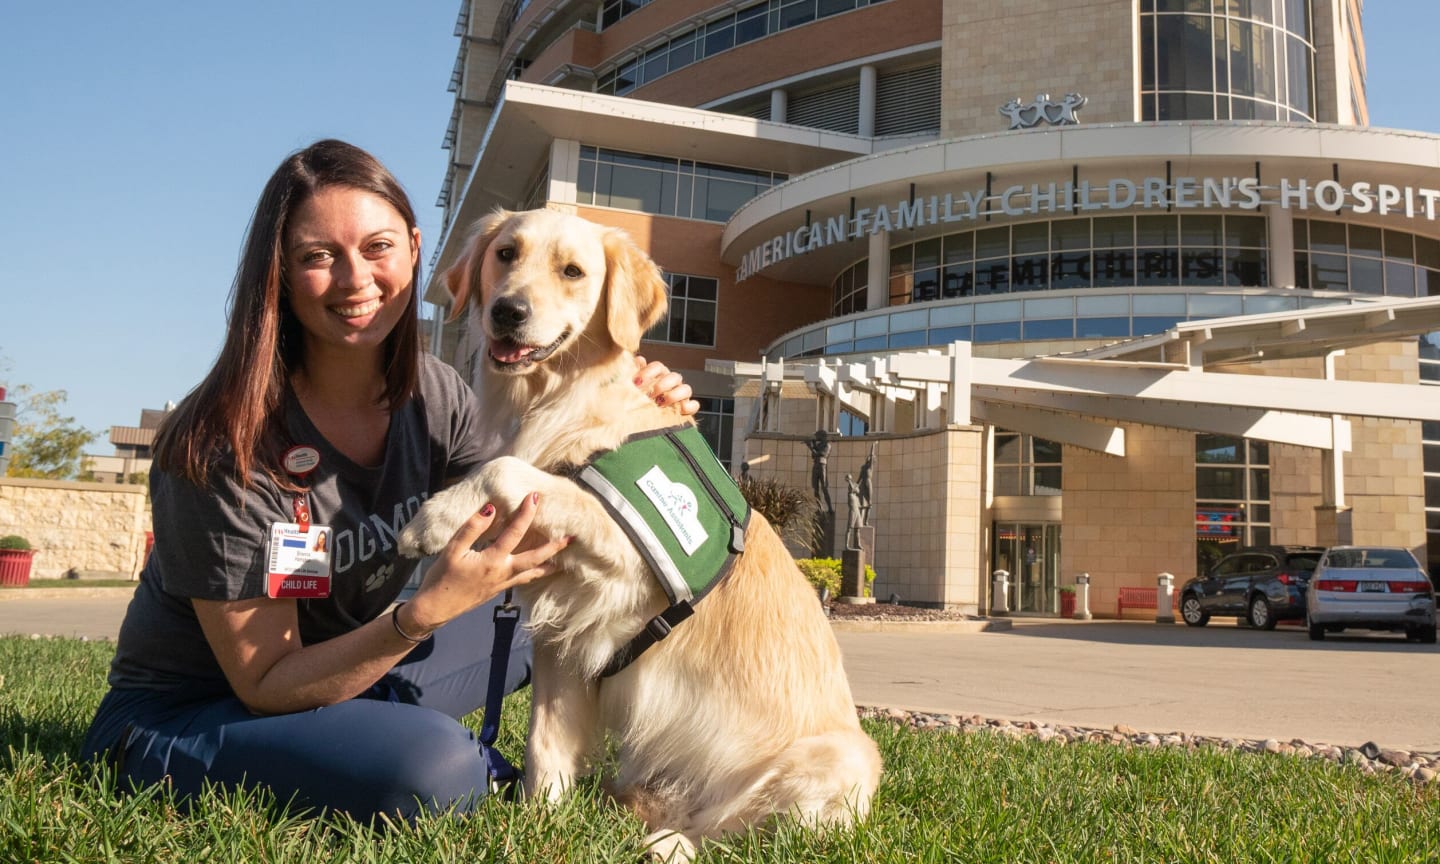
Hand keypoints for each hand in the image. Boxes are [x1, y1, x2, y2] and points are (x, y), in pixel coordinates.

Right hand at [404, 492, 569, 635]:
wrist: (435, 609)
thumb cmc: (441, 579)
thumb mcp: (451, 550)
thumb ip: (471, 528)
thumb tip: (490, 507)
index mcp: (491, 561)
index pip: (514, 533)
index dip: (525, 513)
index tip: (535, 497)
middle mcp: (502, 573)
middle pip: (535, 558)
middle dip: (554, 546)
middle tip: (572, 536)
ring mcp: (502, 584)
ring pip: (533, 572)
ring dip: (550, 562)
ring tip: (564, 555)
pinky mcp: (499, 590)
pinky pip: (523, 580)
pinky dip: (536, 572)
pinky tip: (541, 568)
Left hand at [634, 355, 697, 415]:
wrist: (643, 420)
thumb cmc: (639, 401)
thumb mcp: (634, 387)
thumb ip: (636, 373)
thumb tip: (639, 360)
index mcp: (659, 375)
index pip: (658, 367)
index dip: (648, 373)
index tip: (637, 382)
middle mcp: (671, 383)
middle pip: (674, 376)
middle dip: (661, 385)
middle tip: (650, 395)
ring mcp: (681, 395)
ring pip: (686, 389)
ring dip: (674, 396)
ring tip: (661, 404)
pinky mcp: (686, 408)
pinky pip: (693, 405)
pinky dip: (689, 407)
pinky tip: (680, 409)